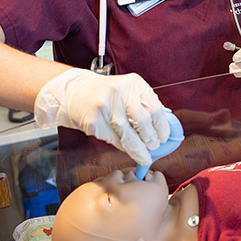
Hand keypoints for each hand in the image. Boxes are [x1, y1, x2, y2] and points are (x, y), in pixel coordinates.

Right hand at [34, 68, 172, 164]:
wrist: (75, 92)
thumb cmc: (107, 94)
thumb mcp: (129, 91)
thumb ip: (144, 106)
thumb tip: (162, 129)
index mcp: (134, 84)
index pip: (155, 109)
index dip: (162, 127)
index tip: (164, 138)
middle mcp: (120, 93)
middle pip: (143, 123)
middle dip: (151, 139)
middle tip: (154, 147)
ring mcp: (105, 107)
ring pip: (127, 135)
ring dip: (138, 150)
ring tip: (144, 156)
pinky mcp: (93, 121)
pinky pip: (113, 140)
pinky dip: (123, 147)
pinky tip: (128, 150)